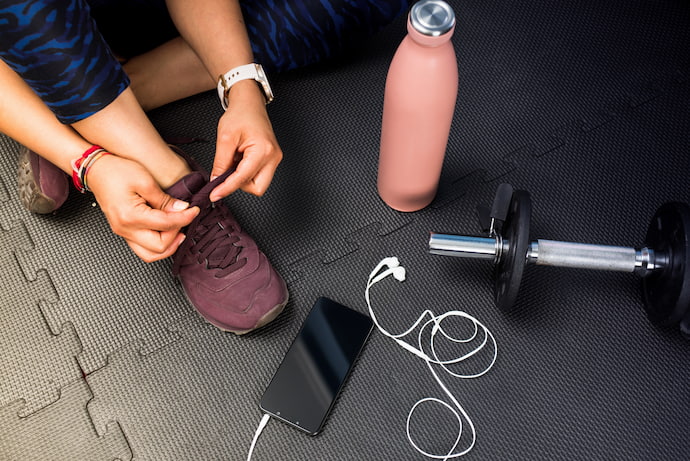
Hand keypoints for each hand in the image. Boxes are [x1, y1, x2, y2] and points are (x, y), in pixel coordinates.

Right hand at [87, 155, 199, 261]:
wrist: (96, 170)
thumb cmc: (116, 171)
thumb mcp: (145, 180)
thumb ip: (164, 200)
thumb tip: (181, 210)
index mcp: (130, 216)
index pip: (166, 225)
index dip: (185, 218)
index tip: (194, 210)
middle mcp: (125, 229)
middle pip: (159, 248)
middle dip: (177, 235)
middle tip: (185, 220)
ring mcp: (123, 233)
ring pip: (150, 255)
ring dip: (168, 246)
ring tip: (178, 231)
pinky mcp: (124, 231)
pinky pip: (143, 248)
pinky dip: (158, 245)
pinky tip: (167, 233)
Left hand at [209, 81, 282, 200]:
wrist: (250, 104)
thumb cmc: (240, 115)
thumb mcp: (225, 137)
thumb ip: (220, 162)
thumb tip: (216, 180)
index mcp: (263, 151)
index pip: (243, 178)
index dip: (227, 188)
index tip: (215, 194)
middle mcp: (273, 157)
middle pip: (257, 188)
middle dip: (240, 185)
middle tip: (227, 171)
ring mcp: (274, 159)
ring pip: (258, 184)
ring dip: (242, 178)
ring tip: (234, 160)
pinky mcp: (271, 160)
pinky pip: (258, 176)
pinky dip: (246, 173)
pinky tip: (240, 160)